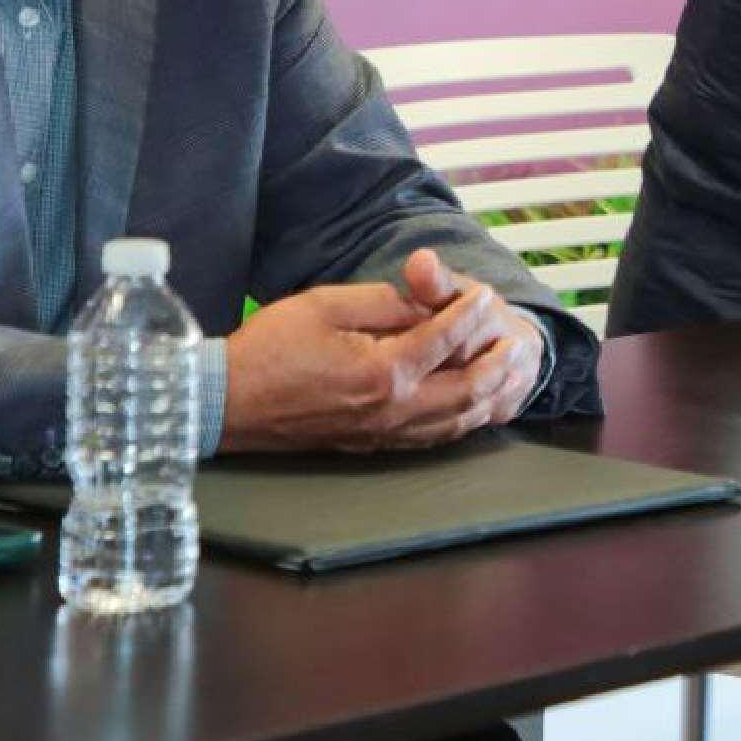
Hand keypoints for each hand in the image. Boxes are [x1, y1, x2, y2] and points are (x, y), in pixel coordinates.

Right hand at [220, 253, 539, 453]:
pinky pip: (433, 438)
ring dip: (489, 396)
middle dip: (498, 363)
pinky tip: (469, 408)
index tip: (484, 295)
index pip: (447, 338)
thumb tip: (425, 300)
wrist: (226, 403)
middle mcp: (394, 408)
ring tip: (506, 373)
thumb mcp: (326, 304)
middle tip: (514, 340)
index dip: (471, 313)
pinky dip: (461, 422)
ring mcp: (385, 433)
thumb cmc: (270, 349)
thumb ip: (385, 301)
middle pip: (469, 388)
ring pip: (457, 420)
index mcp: (384, 370)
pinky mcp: (373, 445)